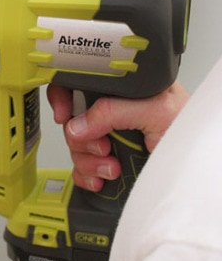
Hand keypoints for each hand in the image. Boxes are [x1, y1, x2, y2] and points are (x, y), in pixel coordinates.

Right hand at [46, 82, 188, 191]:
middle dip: (82, 139)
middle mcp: (111, 110)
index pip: (78, 83)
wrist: (197, 167)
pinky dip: (86, 175)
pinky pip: (79, 168)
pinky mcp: (105, 160)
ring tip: (112, 166)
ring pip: (74, 146)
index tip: (65, 115)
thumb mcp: (154, 111)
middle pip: (72, 120)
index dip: (63, 98)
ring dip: (88, 161)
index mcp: (120, 88)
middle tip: (104, 147)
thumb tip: (77, 125)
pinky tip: (102, 177)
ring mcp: (107, 136)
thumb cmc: (188, 130)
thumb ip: (112, 111)